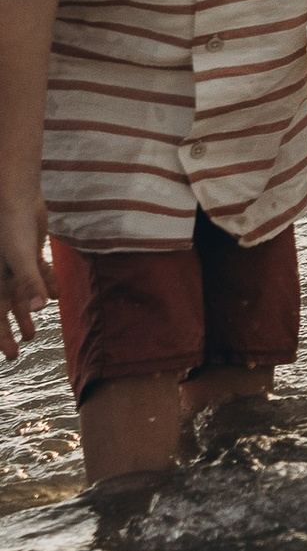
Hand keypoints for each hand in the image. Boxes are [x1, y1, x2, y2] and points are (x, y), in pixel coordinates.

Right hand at [0, 200, 52, 364]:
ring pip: (20, 294)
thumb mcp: (20, 256)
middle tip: (20, 350)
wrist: (16, 195)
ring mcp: (14, 263)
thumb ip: (30, 282)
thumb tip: (38, 309)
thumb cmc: (11, 225)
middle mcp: (1, 274)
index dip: (1, 336)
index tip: (10, 355)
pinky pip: (35, 273)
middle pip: (5, 309)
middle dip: (10, 330)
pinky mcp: (27, 251)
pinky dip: (45, 284)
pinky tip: (57, 296)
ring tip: (33, 333)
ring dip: (27, 312)